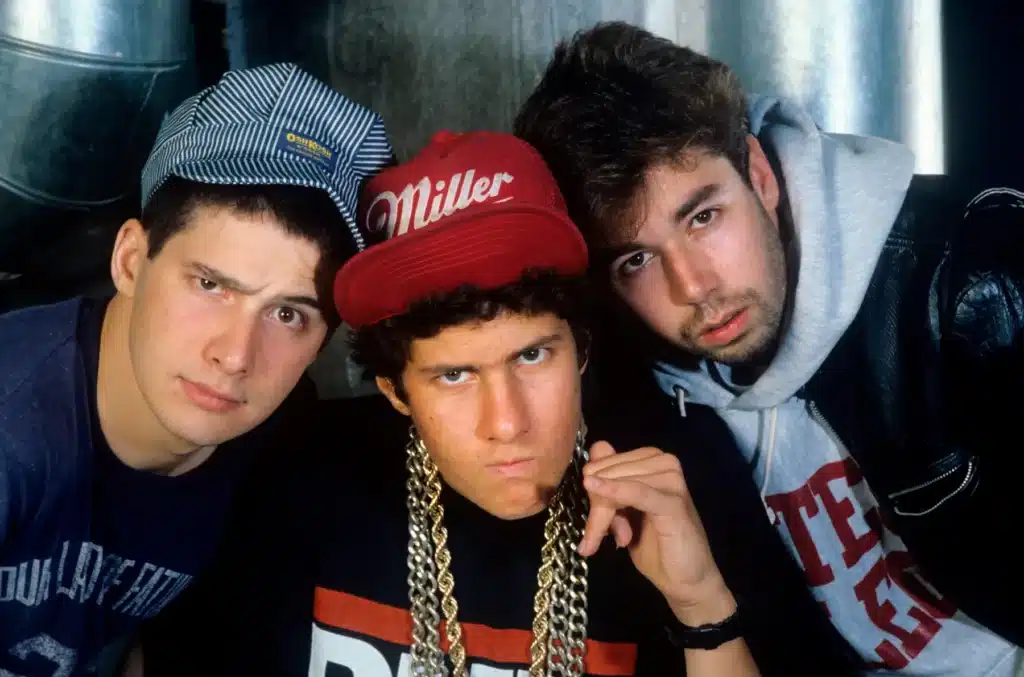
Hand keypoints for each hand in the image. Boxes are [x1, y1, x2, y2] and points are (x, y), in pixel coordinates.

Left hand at [579, 441, 734, 623]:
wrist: (685, 579)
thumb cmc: (654, 545)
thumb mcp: (620, 512)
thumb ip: (609, 485)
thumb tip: (595, 450)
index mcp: (651, 460)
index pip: (605, 458)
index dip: (589, 483)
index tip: (587, 515)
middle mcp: (664, 462)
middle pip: (610, 470)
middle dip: (595, 502)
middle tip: (595, 537)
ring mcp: (672, 481)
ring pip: (619, 482)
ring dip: (605, 512)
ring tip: (616, 538)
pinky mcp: (675, 503)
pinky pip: (637, 492)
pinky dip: (615, 491)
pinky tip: (595, 489)